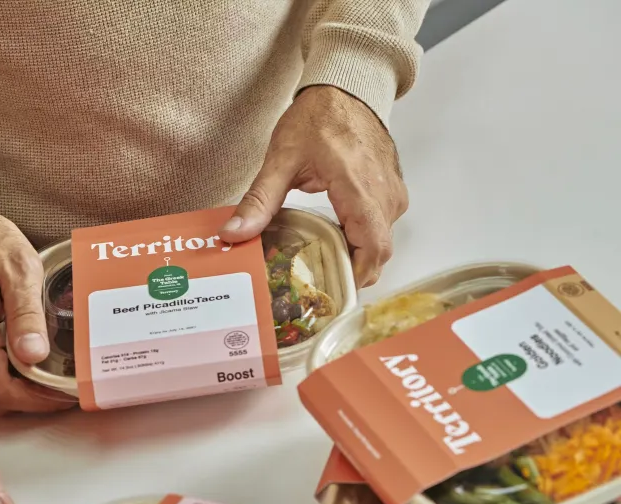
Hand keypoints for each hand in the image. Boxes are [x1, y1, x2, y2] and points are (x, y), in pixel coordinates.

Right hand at [0, 207, 72, 413]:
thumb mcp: (19, 268)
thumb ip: (27, 314)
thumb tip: (34, 354)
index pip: (2, 389)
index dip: (36, 400)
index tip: (64, 396)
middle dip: (29, 399)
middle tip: (60, 390)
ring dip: (13, 390)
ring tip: (45, 379)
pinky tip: (19, 364)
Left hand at [221, 85, 407, 286]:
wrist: (347, 87)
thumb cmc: (320, 117)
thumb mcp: (281, 159)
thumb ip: (259, 201)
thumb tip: (234, 233)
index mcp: (360, 188)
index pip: (371, 248)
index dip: (355, 277)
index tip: (329, 294)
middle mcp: (385, 195)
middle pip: (378, 253)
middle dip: (350, 274)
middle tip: (316, 288)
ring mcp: (392, 194)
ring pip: (380, 243)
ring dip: (355, 259)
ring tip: (320, 269)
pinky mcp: (391, 192)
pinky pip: (380, 228)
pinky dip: (360, 242)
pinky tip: (332, 245)